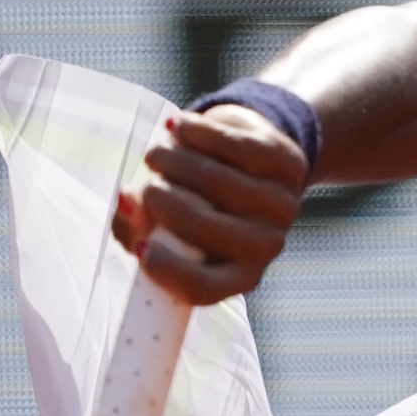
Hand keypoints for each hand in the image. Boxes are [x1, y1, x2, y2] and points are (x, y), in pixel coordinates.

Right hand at [113, 103, 308, 304]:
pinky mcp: (289, 165)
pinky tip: (177, 128)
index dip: (166, 270)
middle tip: (145, 186)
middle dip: (161, 201)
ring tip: (156, 155)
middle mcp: (266, 246)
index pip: (203, 287)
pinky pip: (234, 146)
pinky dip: (197, 133)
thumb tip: (126, 203)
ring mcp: (283, 206)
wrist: (252, 161)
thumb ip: (137, 225)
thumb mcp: (165, 225)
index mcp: (237, 275)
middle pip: (205, 228)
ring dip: (174, 161)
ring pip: (216, 182)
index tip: (141, 247)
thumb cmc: (196, 203)